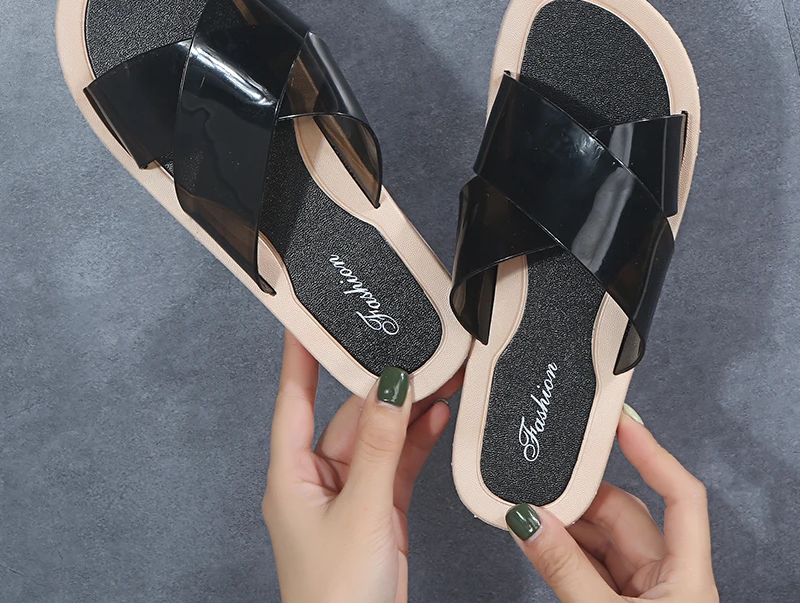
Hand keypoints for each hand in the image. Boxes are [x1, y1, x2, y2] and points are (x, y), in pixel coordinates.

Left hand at [263, 331, 462, 602]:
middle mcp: (316, 477)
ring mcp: (349, 493)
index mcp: (291, 473)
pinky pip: (396, 463)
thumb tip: (391, 385)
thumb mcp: (362, 512)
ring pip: (379, 437)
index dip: (300, 355)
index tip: (307, 316)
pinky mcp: (377, 509)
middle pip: (349, 414)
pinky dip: (417, 441)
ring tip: (442, 376)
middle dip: (384, 384)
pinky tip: (439, 418)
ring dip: (408, 411)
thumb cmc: (338, 596)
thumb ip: (379, 446)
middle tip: (416, 349)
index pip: (293, 398)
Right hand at [506, 406, 718, 601]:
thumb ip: (565, 567)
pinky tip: (542, 541)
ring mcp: (647, 595)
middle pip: (628, 516)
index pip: (681, 496)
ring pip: (605, 540)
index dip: (652, 453)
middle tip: (546, 483)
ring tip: (534, 514)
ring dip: (569, 526)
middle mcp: (671, 580)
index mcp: (688, 579)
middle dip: (585, 498)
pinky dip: (567, 550)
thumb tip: (530, 521)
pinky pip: (593, 565)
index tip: (623, 421)